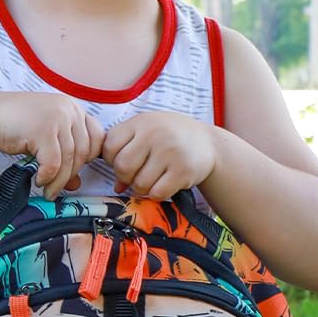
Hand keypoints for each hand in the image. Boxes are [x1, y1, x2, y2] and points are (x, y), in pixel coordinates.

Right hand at [0, 90, 104, 195]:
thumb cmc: (14, 124)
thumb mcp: (44, 136)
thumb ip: (63, 154)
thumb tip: (75, 183)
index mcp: (73, 108)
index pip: (97, 136)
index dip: (89, 157)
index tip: (74, 169)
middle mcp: (69, 110)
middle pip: (84, 151)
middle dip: (72, 174)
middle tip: (58, 187)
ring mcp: (57, 119)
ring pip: (68, 160)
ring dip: (58, 181)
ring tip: (48, 191)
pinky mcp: (43, 131)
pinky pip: (53, 163)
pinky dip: (47, 177)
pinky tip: (38, 180)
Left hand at [102, 110, 216, 199]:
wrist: (209, 143)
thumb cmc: (169, 139)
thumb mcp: (146, 135)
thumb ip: (126, 153)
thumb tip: (117, 187)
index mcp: (140, 122)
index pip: (108, 147)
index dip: (111, 159)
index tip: (125, 160)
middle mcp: (154, 133)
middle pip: (122, 167)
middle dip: (126, 177)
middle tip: (138, 174)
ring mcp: (170, 151)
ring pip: (139, 184)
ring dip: (142, 188)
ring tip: (153, 178)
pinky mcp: (183, 170)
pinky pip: (157, 193)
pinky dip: (157, 194)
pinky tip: (165, 184)